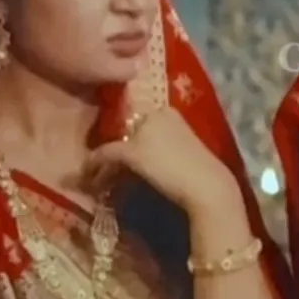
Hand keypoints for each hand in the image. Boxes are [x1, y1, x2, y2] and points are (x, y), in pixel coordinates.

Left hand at [84, 108, 238, 212]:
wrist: (209, 186)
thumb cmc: (204, 174)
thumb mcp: (185, 153)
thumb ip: (166, 149)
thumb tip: (147, 161)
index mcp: (171, 112)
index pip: (141, 123)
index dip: (130, 139)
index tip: (122, 158)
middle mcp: (155, 114)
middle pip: (127, 131)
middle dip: (116, 150)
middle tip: (105, 168)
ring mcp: (144, 130)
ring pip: (116, 143)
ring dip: (103, 162)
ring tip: (95, 177)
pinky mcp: (133, 149)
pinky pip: (107, 155)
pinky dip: (95, 167)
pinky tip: (89, 180)